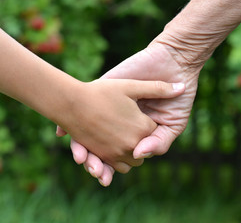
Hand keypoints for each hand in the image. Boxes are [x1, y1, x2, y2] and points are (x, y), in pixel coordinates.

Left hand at [62, 37, 203, 185]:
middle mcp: (116, 123)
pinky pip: (78, 107)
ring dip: (80, 149)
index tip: (102, 177)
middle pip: (96, 149)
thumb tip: (139, 155)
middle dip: (93, 162)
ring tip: (82, 158)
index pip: (114, 156)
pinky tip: (64, 133)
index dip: (106, 168)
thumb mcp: (172, 125)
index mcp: (132, 134)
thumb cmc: (176, 97)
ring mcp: (107, 107)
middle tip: (93, 171)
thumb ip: (159, 142)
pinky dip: (67, 123)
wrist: (174, 64)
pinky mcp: (101, 88)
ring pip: (83, 134)